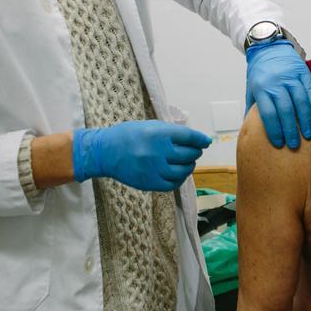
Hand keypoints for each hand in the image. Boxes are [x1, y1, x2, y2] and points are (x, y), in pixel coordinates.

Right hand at [72, 120, 211, 191]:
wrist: (105, 152)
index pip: (189, 137)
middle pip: (188, 154)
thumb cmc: (128, 135)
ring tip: (187, 162)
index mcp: (158, 134)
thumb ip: (170, 132)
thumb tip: (193, 139)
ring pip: (183, 171)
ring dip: (189, 166)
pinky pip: (172, 184)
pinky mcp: (149, 183)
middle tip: (194, 151)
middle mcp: (157, 152)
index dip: (200, 139)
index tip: (206, 141)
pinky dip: (179, 179)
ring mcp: (153, 169)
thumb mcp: (149, 126)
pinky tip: (178, 173)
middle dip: (195, 152)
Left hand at [245, 39, 310, 149]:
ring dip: (304, 120)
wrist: (268, 45)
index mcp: (261, 88)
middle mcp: (276, 82)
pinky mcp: (302, 71)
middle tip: (294, 144)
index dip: (274, 130)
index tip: (279, 143)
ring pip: (300, 101)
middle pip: (286, 110)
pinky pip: (309, 91)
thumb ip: (252, 108)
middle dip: (291, 130)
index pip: (268, 114)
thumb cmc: (259, 71)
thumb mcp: (251, 88)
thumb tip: (250, 129)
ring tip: (307, 134)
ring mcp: (290, 76)